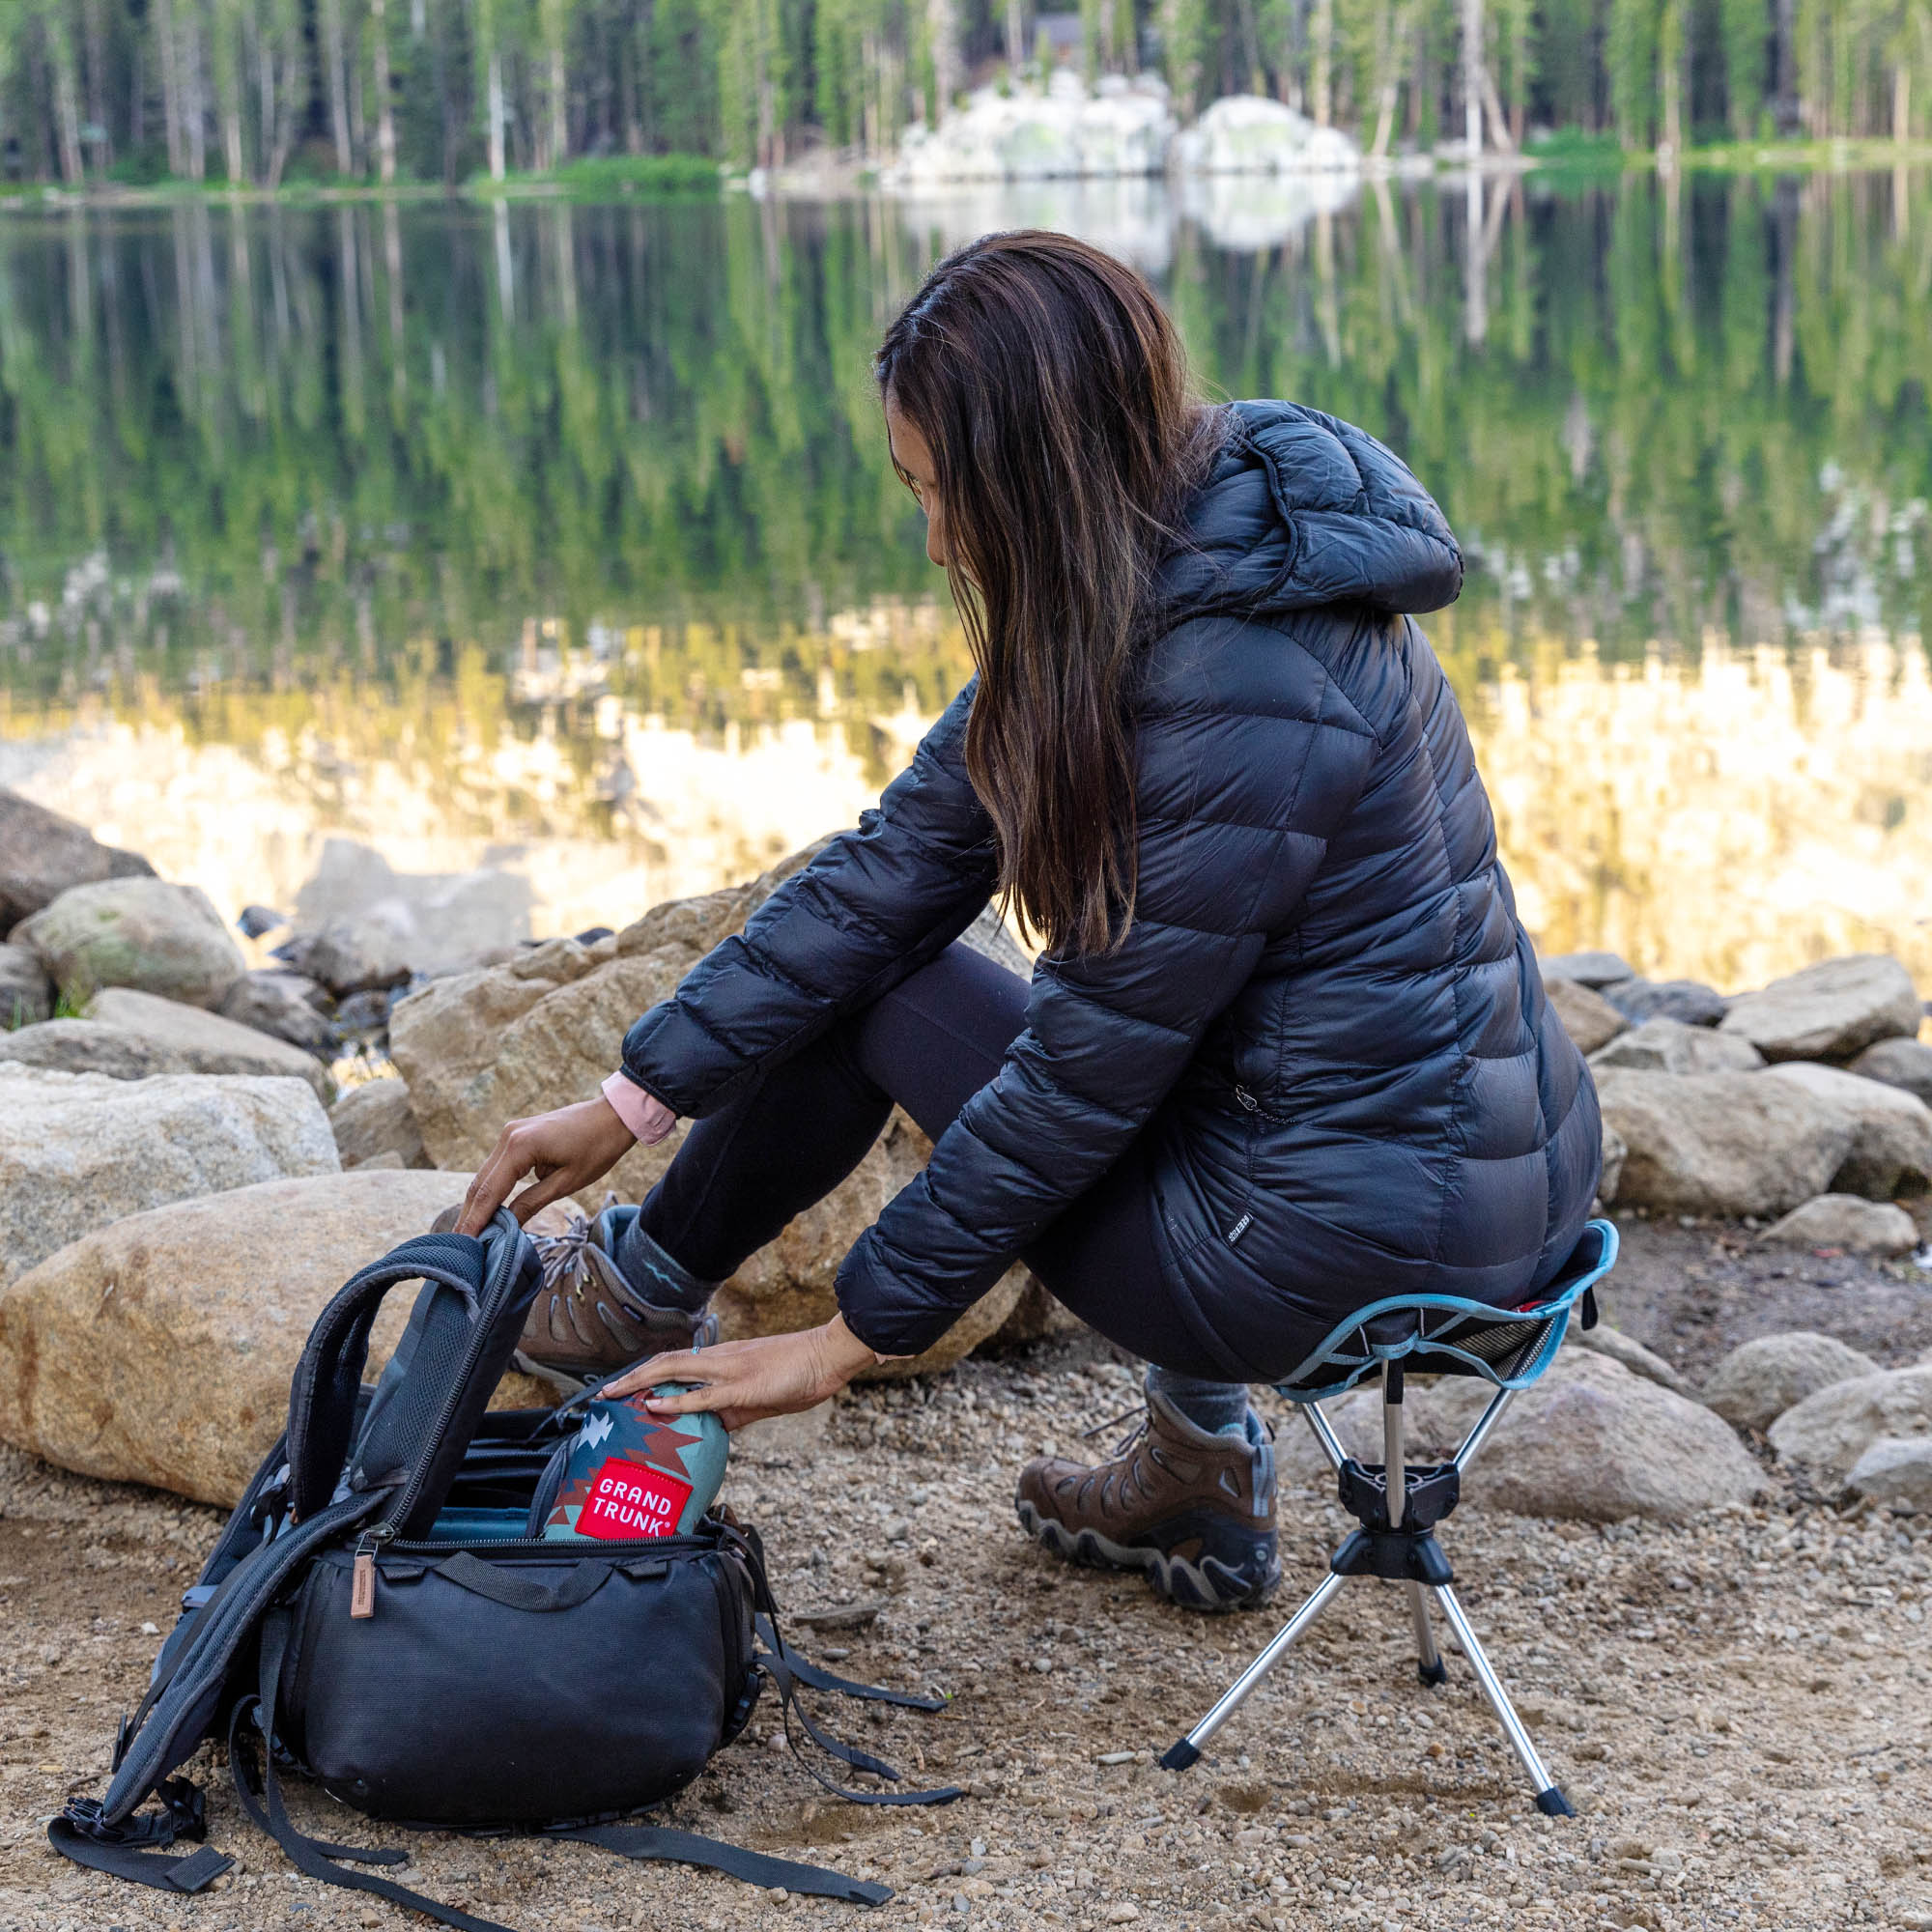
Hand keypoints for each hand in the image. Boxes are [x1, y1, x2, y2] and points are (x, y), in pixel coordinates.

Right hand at [456, 1096, 639, 1235]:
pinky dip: (489, 1190)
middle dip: (469, 1216)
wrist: (612, 1116)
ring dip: (476, 1205)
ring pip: (485, 1176)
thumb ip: (532, 1203)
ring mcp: (509, 1134)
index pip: (489, 1192)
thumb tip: (506, 1227)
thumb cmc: (597, 1148)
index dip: (474, 1221)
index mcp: (519, 1147)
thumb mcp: (567, 1182)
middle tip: (458, 1248)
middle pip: (480, 1184)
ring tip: (467, 1236)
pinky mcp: (515, 1136)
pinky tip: (484, 1212)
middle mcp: (507, 1137)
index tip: (462, 1245)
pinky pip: (496, 1168)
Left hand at [606, 1316, 882, 1431]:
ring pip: (674, 1371)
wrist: (829, 1355)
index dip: (646, 1374)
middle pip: (664, 1363)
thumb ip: (735, 1410)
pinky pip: (703, 1394)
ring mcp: (730, 1370)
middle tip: (602, 1395)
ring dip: (640, 1382)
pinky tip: (653, 1404)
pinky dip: (674, 1400)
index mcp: (724, 1361)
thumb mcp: (763, 1397)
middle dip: (630, 1378)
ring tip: (613, 1395)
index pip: (676, 1364)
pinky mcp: (743, 1387)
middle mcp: (720, 1359)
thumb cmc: (800, 1374)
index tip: (622, 1389)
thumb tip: (715, 1427)